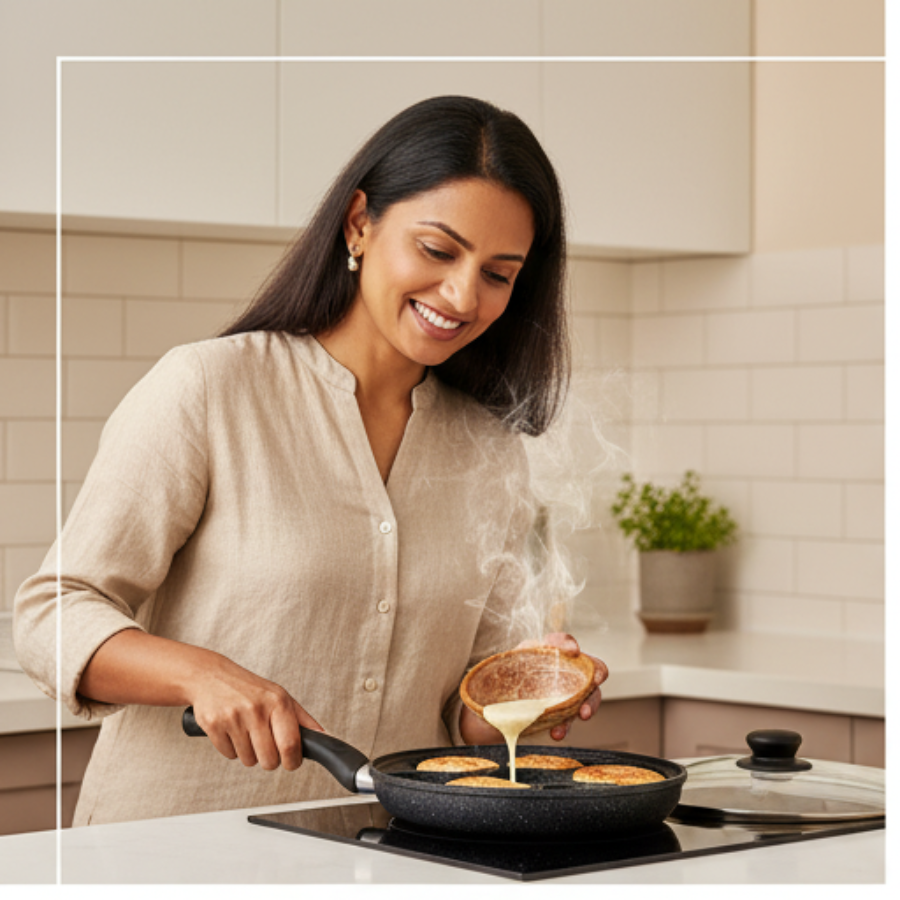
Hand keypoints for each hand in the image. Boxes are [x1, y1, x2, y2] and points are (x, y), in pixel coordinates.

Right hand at [189, 652, 323, 771]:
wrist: (210, 675)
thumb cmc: (249, 688)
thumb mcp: (279, 695)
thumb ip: (301, 718)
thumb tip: (322, 736)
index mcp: (277, 701)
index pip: (290, 744)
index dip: (293, 761)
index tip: (291, 762)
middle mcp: (256, 709)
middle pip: (269, 760)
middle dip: (269, 760)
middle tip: (266, 745)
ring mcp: (234, 717)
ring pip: (249, 760)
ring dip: (249, 753)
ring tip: (246, 732)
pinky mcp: (214, 726)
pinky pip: (229, 755)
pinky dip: (231, 749)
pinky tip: (231, 730)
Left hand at [515, 632, 607, 741]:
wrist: (496, 705)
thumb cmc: (505, 678)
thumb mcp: (508, 663)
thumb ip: (519, 655)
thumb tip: (526, 654)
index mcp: (547, 653)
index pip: (561, 642)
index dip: (568, 643)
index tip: (573, 651)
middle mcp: (564, 671)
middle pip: (589, 668)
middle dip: (596, 673)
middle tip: (595, 680)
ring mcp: (566, 694)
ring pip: (588, 696)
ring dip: (589, 704)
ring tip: (583, 714)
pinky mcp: (561, 715)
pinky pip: (569, 721)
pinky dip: (566, 727)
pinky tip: (557, 732)